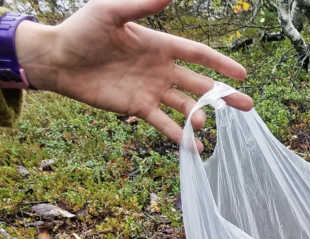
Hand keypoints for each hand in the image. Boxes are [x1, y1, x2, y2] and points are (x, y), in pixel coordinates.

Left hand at [13, 0, 253, 143]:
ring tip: (202, 123)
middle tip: (248, 105)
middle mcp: (161, 70)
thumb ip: (140, 5)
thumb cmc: (81, 31)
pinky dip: (179, 137)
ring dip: (197, 115)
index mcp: (160, 45)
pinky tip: (195, 148)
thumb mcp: (109, 12)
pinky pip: (164, 124)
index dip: (221, 64)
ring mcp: (152, 90)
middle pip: (201, 83)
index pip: (198, 55)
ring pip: (185, 105)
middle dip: (225, 95)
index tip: (242, 74)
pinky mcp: (138, 108)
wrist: (57, 59)